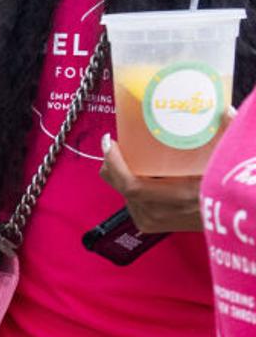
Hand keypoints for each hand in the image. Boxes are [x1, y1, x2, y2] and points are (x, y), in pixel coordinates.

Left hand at [99, 130, 219, 232]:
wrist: (227, 219)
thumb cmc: (225, 190)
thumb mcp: (224, 163)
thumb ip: (226, 136)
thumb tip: (225, 111)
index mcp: (178, 197)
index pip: (131, 185)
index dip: (115, 163)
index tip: (109, 142)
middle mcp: (160, 212)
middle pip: (121, 186)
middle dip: (113, 163)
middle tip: (114, 144)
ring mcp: (152, 221)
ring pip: (123, 193)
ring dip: (121, 174)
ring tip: (127, 157)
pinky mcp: (148, 225)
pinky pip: (128, 201)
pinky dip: (128, 186)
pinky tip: (137, 174)